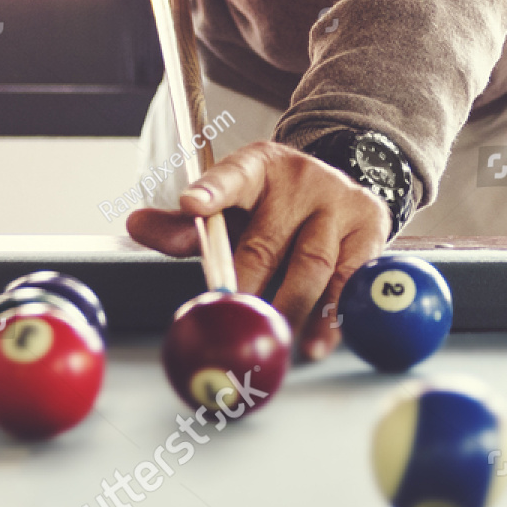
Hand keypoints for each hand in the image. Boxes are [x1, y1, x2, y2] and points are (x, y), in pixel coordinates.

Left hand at [126, 142, 391, 360]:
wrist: (341, 186)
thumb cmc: (275, 206)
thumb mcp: (232, 207)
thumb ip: (185, 224)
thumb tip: (137, 226)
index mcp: (258, 167)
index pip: (233, 176)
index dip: (212, 191)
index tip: (190, 204)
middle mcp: (301, 180)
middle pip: (268, 239)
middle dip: (248, 284)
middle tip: (233, 315)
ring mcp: (339, 203)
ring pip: (312, 264)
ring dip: (293, 308)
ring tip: (277, 339)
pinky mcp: (370, 229)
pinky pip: (351, 279)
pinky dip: (333, 315)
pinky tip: (319, 339)